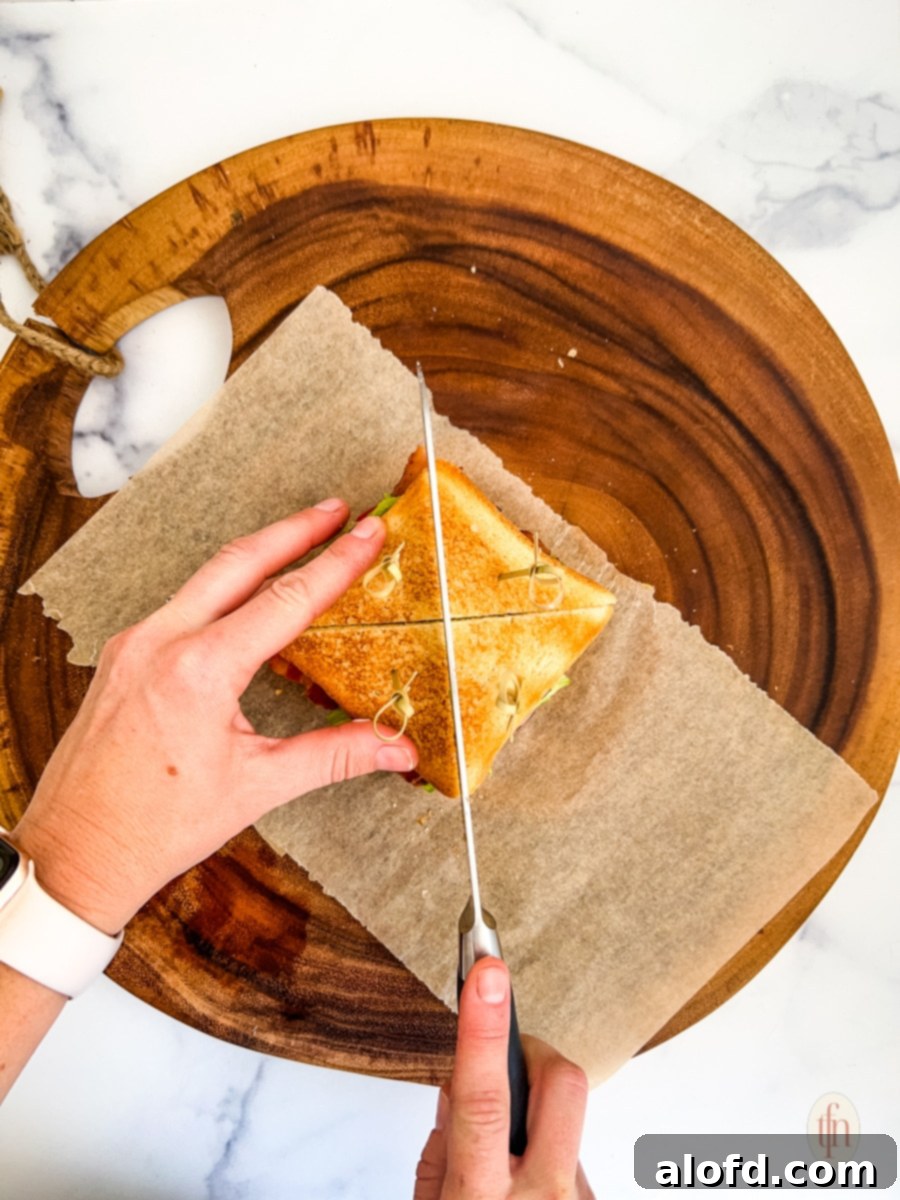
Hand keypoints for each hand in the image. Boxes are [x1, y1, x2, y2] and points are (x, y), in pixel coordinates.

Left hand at [11, 499, 417, 934]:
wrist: (77, 851)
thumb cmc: (158, 825)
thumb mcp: (258, 786)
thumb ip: (333, 755)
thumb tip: (396, 746)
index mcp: (199, 669)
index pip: (285, 599)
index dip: (336, 563)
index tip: (368, 532)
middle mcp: (161, 641)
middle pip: (239, 562)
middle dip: (293, 529)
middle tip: (337, 509)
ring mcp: (135, 644)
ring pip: (204, 578)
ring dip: (256, 553)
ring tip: (298, 537)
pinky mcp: (123, 655)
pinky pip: (180, 604)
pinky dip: (222, 588)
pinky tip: (245, 595)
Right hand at [414, 958, 593, 1198]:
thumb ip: (440, 1152)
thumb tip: (458, 1090)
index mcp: (482, 1196)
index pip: (484, 1095)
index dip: (484, 1026)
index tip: (487, 973)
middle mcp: (542, 1196)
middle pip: (562, 1082)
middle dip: (535, 1054)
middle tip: (510, 1065)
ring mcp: (577, 1199)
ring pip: (568, 1117)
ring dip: (536, 1116)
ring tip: (508, 1158)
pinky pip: (575, 1151)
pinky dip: (548, 1153)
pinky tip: (528, 1183)